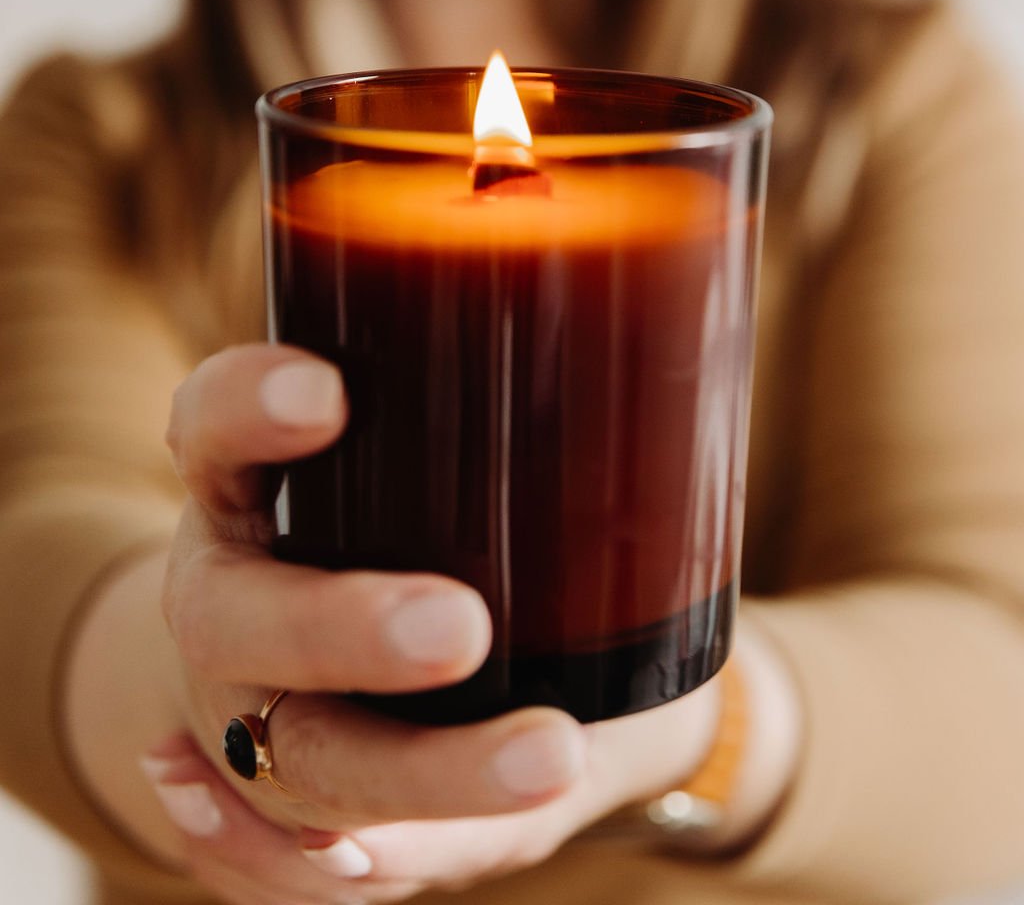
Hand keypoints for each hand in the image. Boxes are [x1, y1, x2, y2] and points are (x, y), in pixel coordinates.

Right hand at [154, 344, 720, 902]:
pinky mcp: (287, 813)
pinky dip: (297, 870)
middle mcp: (230, 594)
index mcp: (249, 485)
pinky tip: (357, 856)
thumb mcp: (486, 470)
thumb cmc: (466, 530)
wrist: (422, 661)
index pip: (214, 425)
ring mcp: (243, 712)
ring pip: (291, 759)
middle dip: (342, 628)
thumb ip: (545, 439)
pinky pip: (269, 867)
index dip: (249, 408)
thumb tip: (670, 367)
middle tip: (458, 628)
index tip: (328, 395)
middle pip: (235, 616)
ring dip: (407, 771)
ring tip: (547, 755)